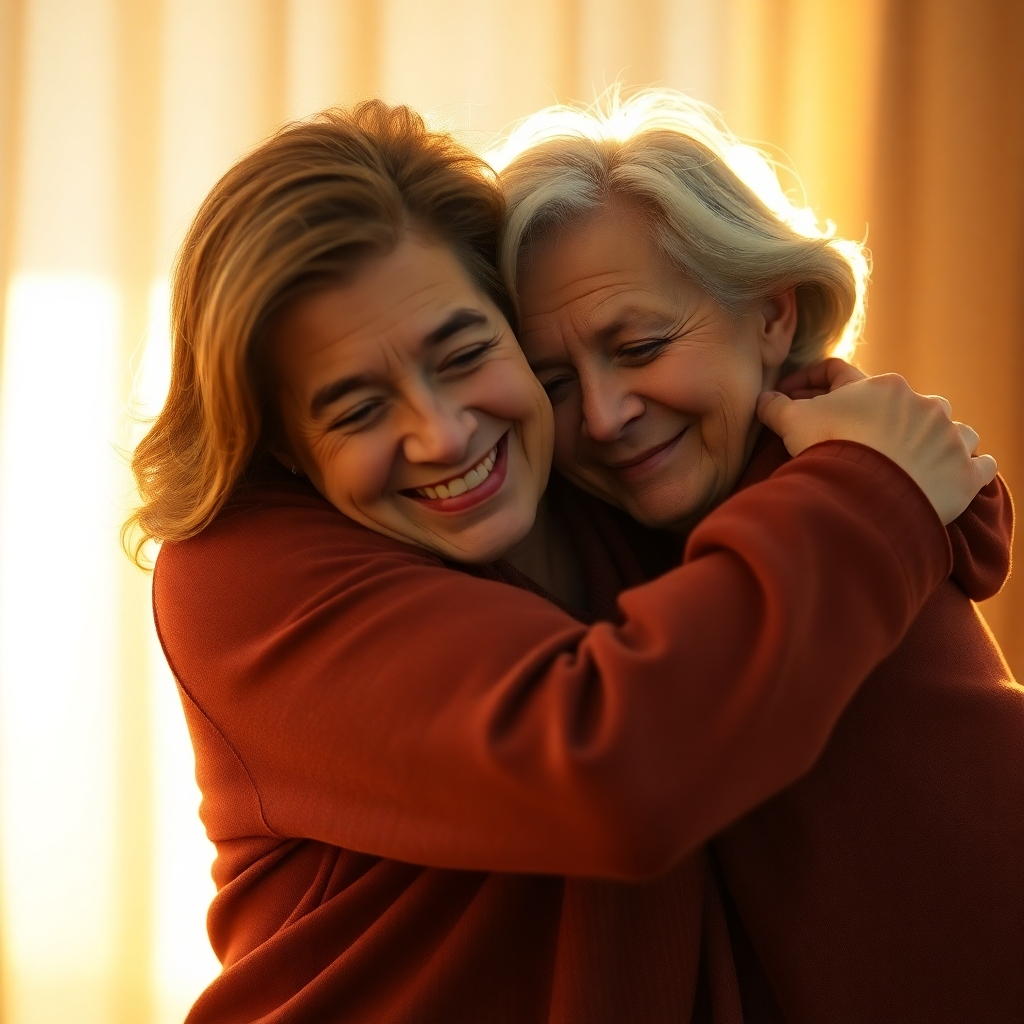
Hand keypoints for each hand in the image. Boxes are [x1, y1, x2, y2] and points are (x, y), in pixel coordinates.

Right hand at [757, 363, 997, 524]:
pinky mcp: (967, 472)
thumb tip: (762, 399)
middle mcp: (920, 403)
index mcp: (878, 386)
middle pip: (900, 402)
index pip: (839, 373)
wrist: (869, 495)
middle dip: (880, 417)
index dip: (811, 382)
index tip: (793, 397)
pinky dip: (969, 467)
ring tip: (917, 458)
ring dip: (935, 439)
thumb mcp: (792, 424)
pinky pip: (979, 464)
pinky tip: (955, 474)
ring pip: (949, 428)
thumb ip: (776, 407)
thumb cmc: (830, 452)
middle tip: (859, 439)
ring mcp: (949, 436)